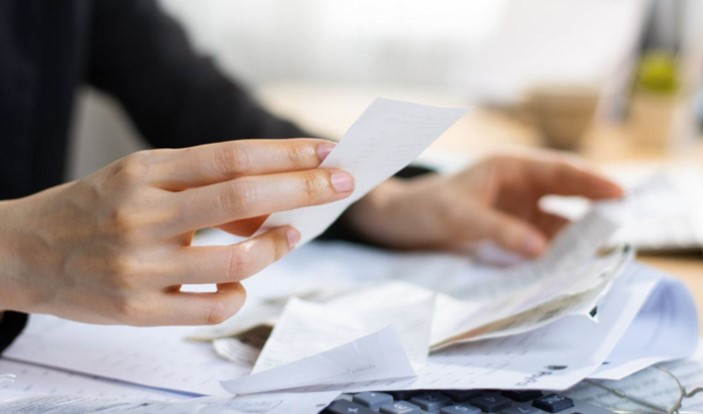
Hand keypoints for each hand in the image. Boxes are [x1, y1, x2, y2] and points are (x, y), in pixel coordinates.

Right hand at [0, 139, 352, 324]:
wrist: (21, 252)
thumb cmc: (93, 210)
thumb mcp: (139, 179)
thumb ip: (201, 187)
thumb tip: (273, 202)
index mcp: (144, 172)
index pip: (230, 156)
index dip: (285, 154)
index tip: (327, 152)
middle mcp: (142, 214)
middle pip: (242, 197)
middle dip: (304, 189)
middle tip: (342, 184)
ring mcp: (139, 266)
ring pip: (234, 261)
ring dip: (276, 247)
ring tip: (292, 235)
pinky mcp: (135, 310)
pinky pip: (211, 308)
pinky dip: (238, 295)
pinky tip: (239, 285)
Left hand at [345, 152, 621, 256]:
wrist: (398, 224)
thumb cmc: (424, 208)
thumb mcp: (460, 217)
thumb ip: (500, 231)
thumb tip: (542, 250)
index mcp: (510, 167)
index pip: (559, 170)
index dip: (592, 182)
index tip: (620, 195)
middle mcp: (520, 185)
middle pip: (567, 194)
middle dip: (595, 207)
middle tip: (624, 226)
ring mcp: (517, 209)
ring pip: (557, 221)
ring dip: (577, 237)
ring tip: (601, 255)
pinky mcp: (511, 231)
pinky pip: (541, 240)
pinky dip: (556, 252)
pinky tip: (569, 267)